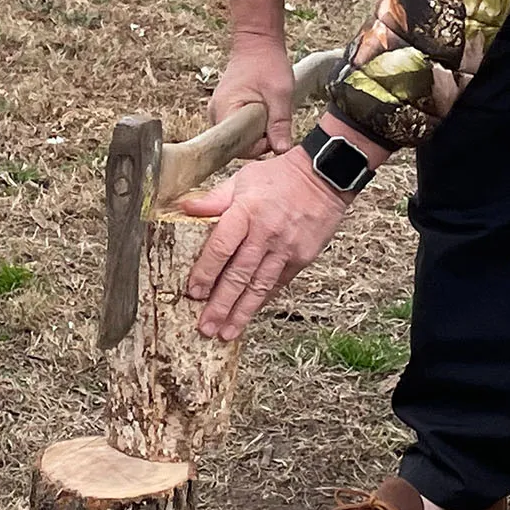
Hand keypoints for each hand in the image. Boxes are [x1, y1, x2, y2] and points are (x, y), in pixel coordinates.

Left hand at [177, 150, 352, 340]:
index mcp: (246, 212)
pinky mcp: (301, 258)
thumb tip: (184, 207)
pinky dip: (262, 301)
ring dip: (241, 313)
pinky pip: (277, 284)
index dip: (205, 272)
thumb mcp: (242, 179)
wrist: (325, 177)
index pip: (221, 248)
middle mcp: (266, 234)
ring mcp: (286, 249)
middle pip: (239, 275)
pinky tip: (249, 315)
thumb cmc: (279, 176)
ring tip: (226, 333)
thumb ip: (214, 199)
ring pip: (259, 287)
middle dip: (220, 305)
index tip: (193, 292)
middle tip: (206, 327)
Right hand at [213, 34, 295, 157]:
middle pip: (238, 145)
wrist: (257, 42)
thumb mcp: (279, 93)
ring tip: (267, 110)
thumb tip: (282, 149)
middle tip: (273, 116)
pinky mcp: (225, 110)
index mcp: (224, 110)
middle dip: (259, 138)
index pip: (239, 148)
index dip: (260, 144)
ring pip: (240, 137)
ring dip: (257, 131)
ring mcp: (219, 112)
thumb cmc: (267, 62)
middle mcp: (216, 114)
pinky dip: (253, 124)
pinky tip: (262, 110)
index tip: (274, 129)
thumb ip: (279, 123)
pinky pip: (239, 128)